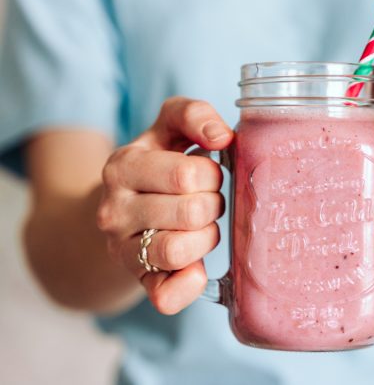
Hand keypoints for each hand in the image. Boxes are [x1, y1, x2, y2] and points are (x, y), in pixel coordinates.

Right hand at [96, 97, 232, 313]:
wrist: (122, 208)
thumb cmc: (159, 164)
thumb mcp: (169, 128)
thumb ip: (193, 115)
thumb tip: (221, 137)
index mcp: (123, 166)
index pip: (187, 174)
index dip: (212, 174)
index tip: (208, 173)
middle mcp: (114, 209)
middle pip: (191, 212)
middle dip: (214, 204)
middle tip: (208, 201)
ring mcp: (121, 249)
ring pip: (179, 251)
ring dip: (206, 238)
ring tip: (202, 226)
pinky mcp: (137, 281)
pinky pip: (166, 296)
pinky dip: (189, 284)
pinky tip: (198, 267)